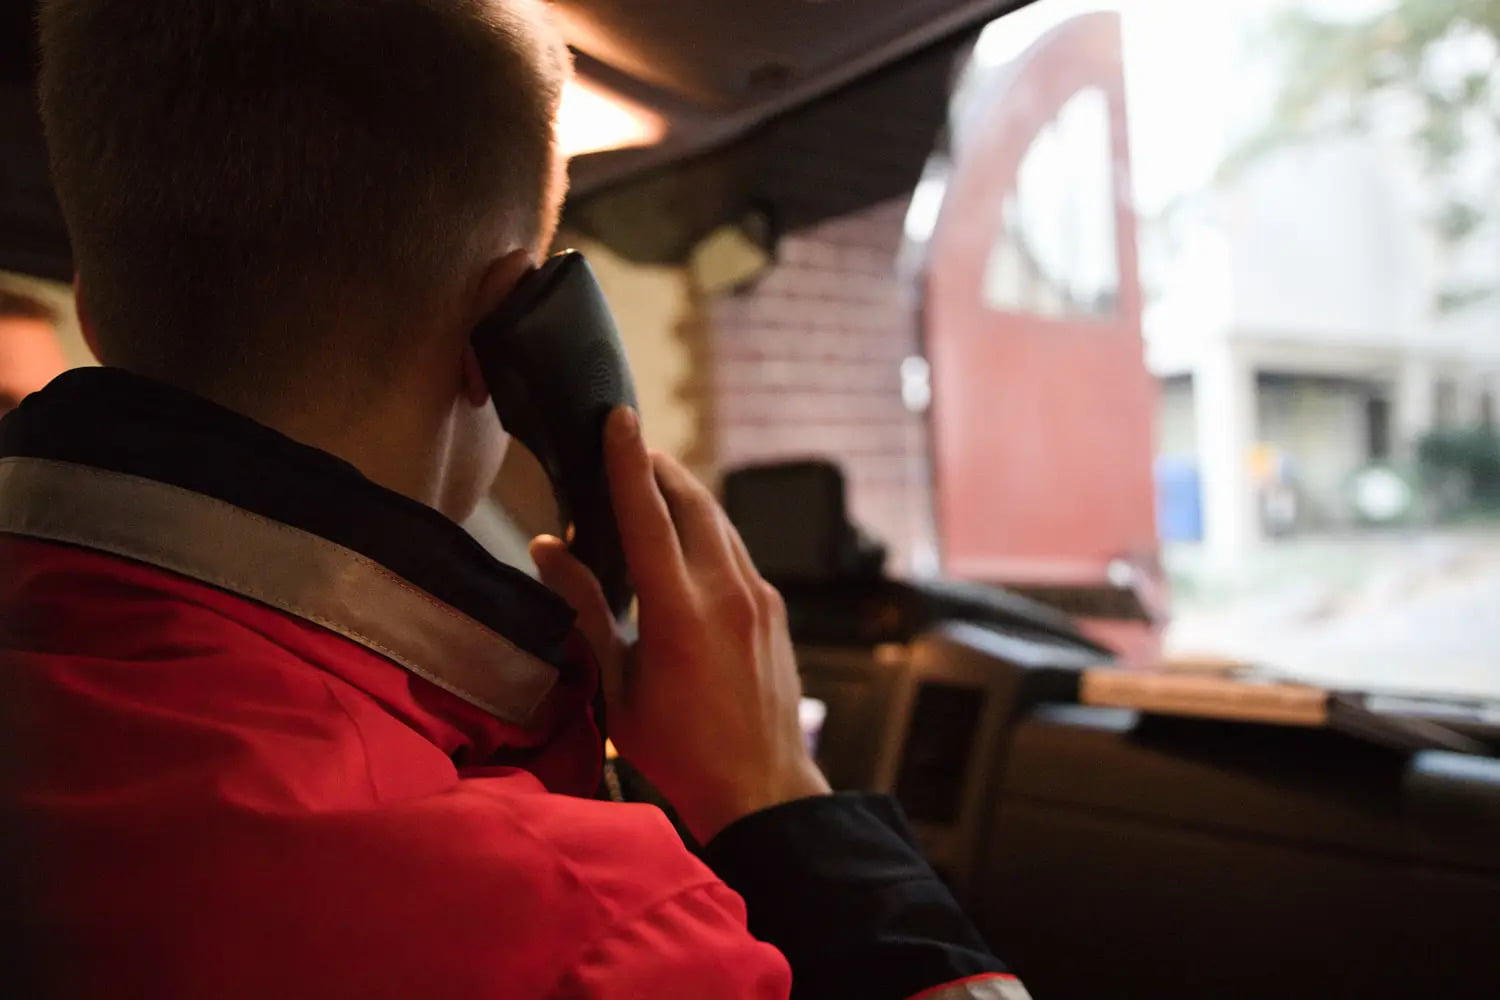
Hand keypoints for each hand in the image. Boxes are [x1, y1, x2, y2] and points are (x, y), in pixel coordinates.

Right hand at [531, 407, 829, 842]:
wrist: (763, 789)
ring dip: (686, 495)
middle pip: (693, 501)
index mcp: (680, 612)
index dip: (627, 461)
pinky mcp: (775, 609)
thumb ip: (584, 612)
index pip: (648, 515)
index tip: (617, 416)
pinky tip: (687, 540)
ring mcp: (759, 597)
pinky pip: (737, 550)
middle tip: (629, 445)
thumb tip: (548, 549)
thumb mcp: (616, 685)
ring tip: (653, 483)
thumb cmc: (677, 750)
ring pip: (720, 522)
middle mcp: (727, 592)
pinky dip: (708, 530)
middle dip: (660, 466)